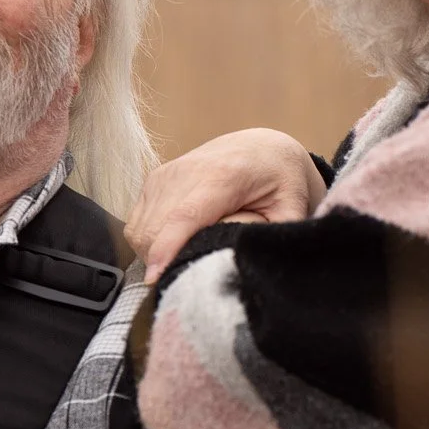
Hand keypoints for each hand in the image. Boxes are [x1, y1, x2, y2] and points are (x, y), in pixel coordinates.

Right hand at [127, 128, 325, 283]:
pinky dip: (147, 242)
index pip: (185, 215)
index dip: (167, 248)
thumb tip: (258, 268)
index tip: (157, 277)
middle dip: (161, 262)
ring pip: (140, 230)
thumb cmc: (280, 179)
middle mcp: (187, 171)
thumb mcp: (292, 207)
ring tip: (182, 263)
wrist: (260, 147)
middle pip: (155, 228)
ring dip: (152, 255)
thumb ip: (278, 236)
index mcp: (224, 176)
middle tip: (187, 281)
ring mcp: (166, 174)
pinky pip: (136, 223)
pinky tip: (172, 247)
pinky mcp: (154, 180)